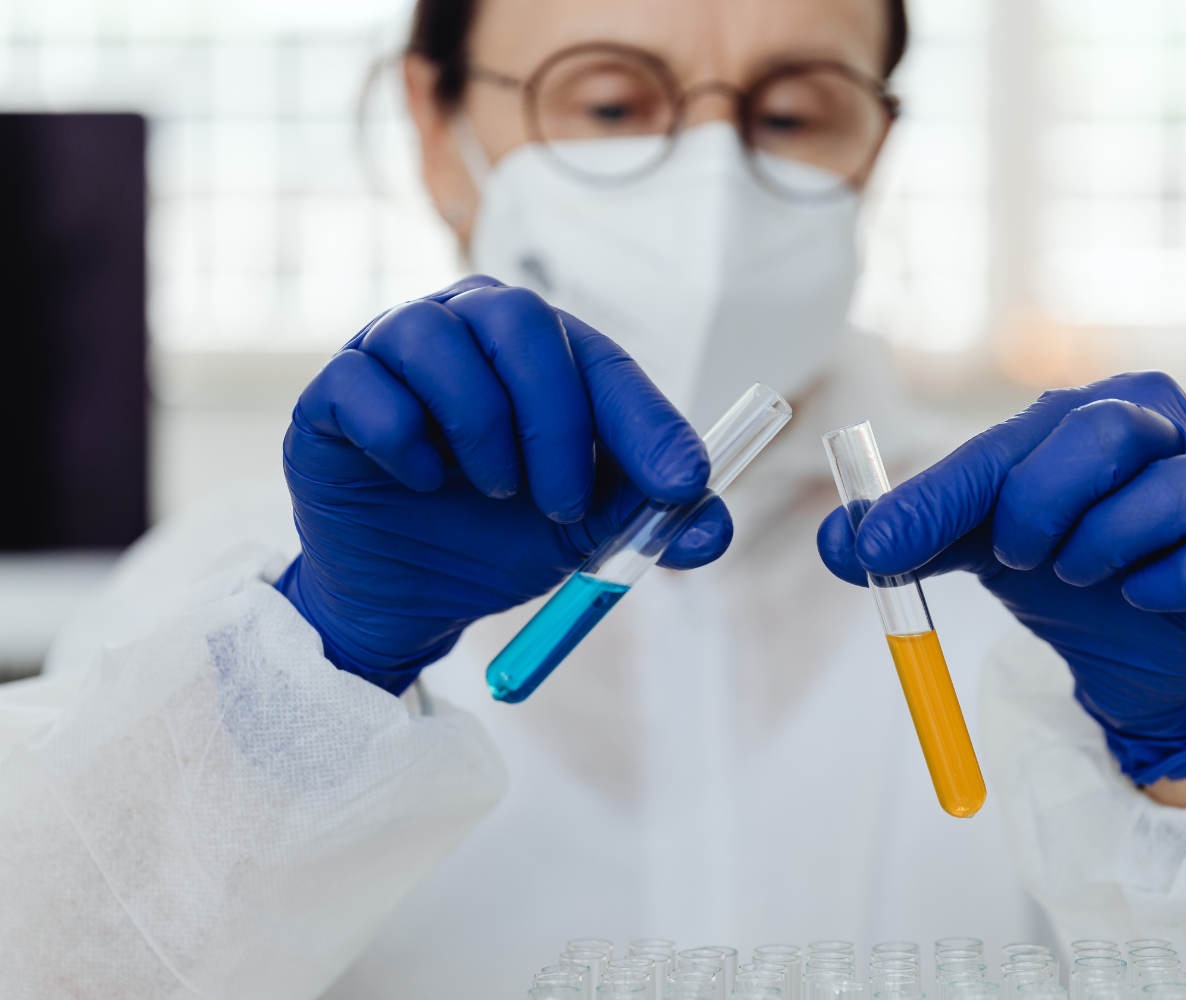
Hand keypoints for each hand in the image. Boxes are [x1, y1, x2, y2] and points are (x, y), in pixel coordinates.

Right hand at [276, 277, 731, 693]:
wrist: (413, 598)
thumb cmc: (505, 539)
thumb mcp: (589, 534)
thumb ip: (652, 521)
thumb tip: (715, 527)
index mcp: (541, 354)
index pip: (600, 360)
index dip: (645, 421)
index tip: (680, 485)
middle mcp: (467, 332)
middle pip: (519, 319)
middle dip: (554, 420)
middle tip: (561, 503)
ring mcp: (391, 354)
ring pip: (434, 337)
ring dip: (479, 424)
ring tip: (490, 490)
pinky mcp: (328, 396)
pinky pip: (360, 383)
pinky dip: (401, 437)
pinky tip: (420, 481)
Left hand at [818, 371, 1185, 784]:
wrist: (1136, 644)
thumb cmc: (1058, 567)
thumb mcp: (974, 547)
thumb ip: (912, 538)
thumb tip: (840, 540)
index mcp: (1080, 414)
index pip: (1006, 445)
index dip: (939, 500)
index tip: (882, 551)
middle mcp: (1158, 429)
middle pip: (1106, 433)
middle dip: (1044, 506)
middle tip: (1023, 559)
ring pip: (1177, 489)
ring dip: (1108, 550)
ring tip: (1082, 577)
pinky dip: (1181, 584)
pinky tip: (1146, 599)